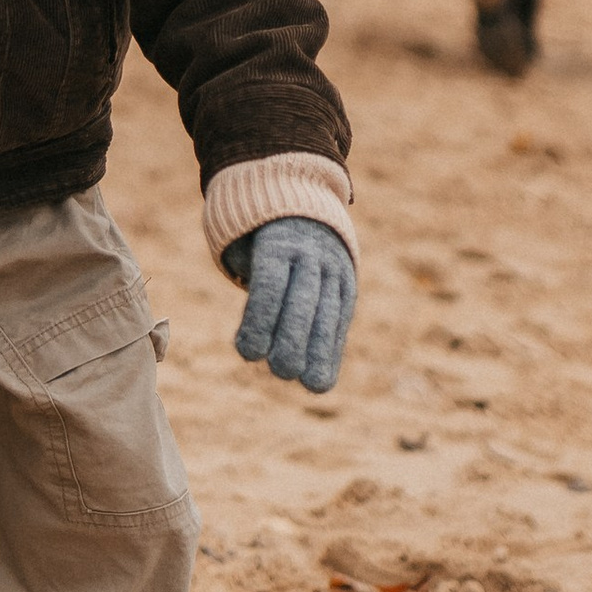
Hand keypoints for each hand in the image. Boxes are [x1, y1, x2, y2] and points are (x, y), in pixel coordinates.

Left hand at [222, 215, 357, 392]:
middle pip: (303, 301)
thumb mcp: (243, 243)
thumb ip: (243, 279)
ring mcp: (334, 270)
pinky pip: (342, 319)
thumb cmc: (259, 236)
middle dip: (292, 339)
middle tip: (280, 370)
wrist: (307, 208)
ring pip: (329, 312)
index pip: (270, 285)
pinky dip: (333, 349)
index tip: (248, 354)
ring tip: (310, 383)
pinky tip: (323, 379)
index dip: (260, 321)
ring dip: (319, 350)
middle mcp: (310, 256)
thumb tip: (248, 329)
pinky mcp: (348, 286)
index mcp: (278, 243)